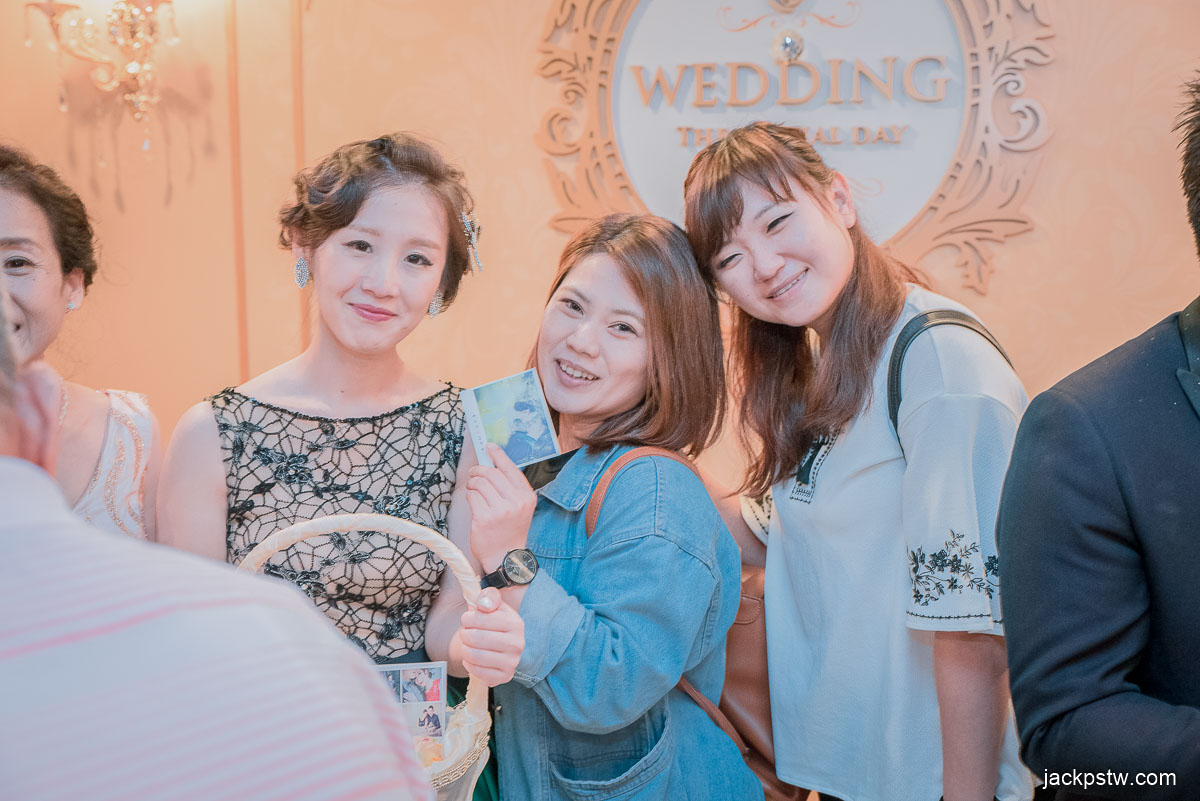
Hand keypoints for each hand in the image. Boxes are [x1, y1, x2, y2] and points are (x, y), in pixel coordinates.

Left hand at [455, 588, 523, 685]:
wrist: (501, 643)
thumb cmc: (493, 621)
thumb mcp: (493, 603)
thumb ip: (488, 596)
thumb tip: (483, 605)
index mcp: (515, 623)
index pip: (479, 619)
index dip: (467, 618)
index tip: (467, 619)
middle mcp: (517, 644)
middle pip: (474, 638)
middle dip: (464, 634)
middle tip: (466, 633)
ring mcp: (512, 662)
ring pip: (474, 656)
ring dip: (464, 649)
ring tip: (467, 645)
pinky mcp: (505, 677)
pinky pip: (477, 672)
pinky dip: (469, 664)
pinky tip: (472, 658)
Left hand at [466, 443, 536, 570]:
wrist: (506, 558)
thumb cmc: (511, 529)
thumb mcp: (520, 507)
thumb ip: (510, 487)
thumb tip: (492, 464)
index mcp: (527, 496)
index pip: (511, 468)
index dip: (498, 455)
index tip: (489, 446)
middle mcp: (516, 502)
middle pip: (491, 473)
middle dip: (478, 470)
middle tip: (474, 473)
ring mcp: (500, 511)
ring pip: (479, 483)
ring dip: (472, 483)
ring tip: (473, 489)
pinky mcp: (484, 519)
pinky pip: (472, 496)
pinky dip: (470, 496)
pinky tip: (474, 503)